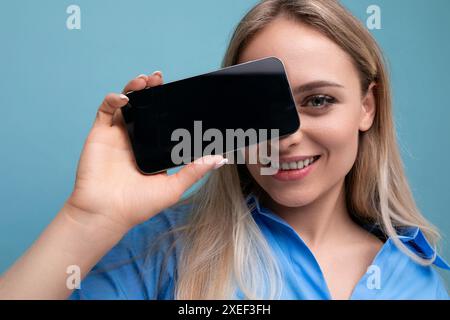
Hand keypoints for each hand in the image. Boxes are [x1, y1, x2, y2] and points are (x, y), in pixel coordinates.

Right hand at [66, 72, 225, 232]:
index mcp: (152, 148)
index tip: (180, 92)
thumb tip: (220, 160)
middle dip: (152, 90)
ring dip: (135, 88)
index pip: (162, 120)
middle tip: (160, 78)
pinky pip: (106, 110)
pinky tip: (125, 98)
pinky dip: (114, 99)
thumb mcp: (173, 187)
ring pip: (126, 103)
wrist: (107, 214)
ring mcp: (118, 135)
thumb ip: (194, 171)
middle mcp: (136, 138)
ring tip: (146, 81)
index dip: (168, 104)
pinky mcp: (100, 134)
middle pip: (144, 106)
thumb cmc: (139, 205)